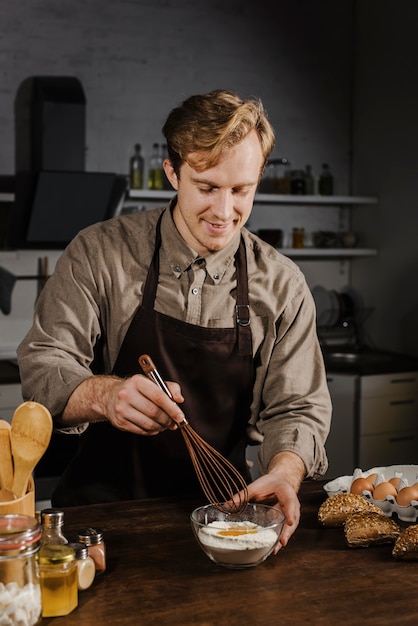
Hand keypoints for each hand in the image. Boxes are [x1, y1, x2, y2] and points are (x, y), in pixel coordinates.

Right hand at [62, 373, 185, 433]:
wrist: (109, 396)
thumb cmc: (137, 389)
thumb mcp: (152, 383)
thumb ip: (169, 388)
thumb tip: (179, 399)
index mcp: (137, 381)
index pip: (158, 396)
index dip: (172, 408)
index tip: (180, 416)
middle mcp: (126, 394)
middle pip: (154, 412)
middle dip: (168, 419)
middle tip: (174, 422)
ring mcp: (121, 409)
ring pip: (148, 423)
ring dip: (161, 427)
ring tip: (165, 425)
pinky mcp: (119, 422)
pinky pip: (141, 430)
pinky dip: (152, 431)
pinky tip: (155, 427)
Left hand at [244, 450, 304, 551]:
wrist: (279, 482)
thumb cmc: (269, 483)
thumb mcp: (256, 486)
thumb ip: (243, 495)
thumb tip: (226, 506)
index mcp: (286, 492)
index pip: (290, 503)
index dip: (290, 513)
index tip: (288, 521)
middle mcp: (292, 505)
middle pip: (293, 519)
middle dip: (287, 532)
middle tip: (282, 542)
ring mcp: (291, 514)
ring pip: (290, 528)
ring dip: (284, 538)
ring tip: (275, 549)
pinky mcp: (285, 521)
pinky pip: (285, 530)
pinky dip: (280, 538)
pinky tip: (273, 548)